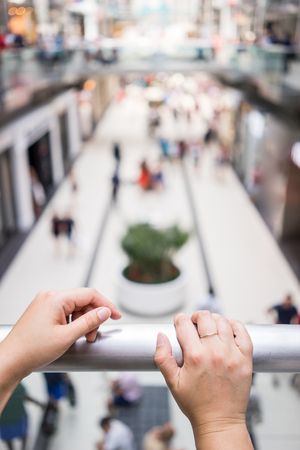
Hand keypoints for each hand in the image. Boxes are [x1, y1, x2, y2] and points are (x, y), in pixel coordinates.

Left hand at [0, 288, 120, 393]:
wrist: (11, 361)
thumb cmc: (31, 350)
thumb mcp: (66, 337)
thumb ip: (89, 322)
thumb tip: (105, 311)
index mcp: (55, 298)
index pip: (89, 294)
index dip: (105, 305)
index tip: (116, 316)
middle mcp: (50, 297)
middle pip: (83, 301)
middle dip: (93, 318)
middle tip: (94, 335)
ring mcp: (46, 304)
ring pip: (75, 307)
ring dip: (84, 322)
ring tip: (84, 338)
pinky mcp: (44, 312)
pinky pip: (66, 312)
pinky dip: (74, 323)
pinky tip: (73, 335)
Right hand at [155, 311, 252, 448]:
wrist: (220, 422)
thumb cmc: (196, 404)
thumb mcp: (172, 383)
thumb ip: (163, 358)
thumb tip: (160, 337)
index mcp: (195, 356)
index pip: (184, 324)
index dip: (179, 320)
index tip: (179, 322)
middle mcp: (215, 352)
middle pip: (205, 318)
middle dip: (196, 317)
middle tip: (194, 324)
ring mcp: (232, 355)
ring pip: (224, 322)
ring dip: (214, 320)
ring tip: (210, 327)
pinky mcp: (246, 360)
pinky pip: (243, 333)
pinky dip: (236, 326)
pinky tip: (228, 329)